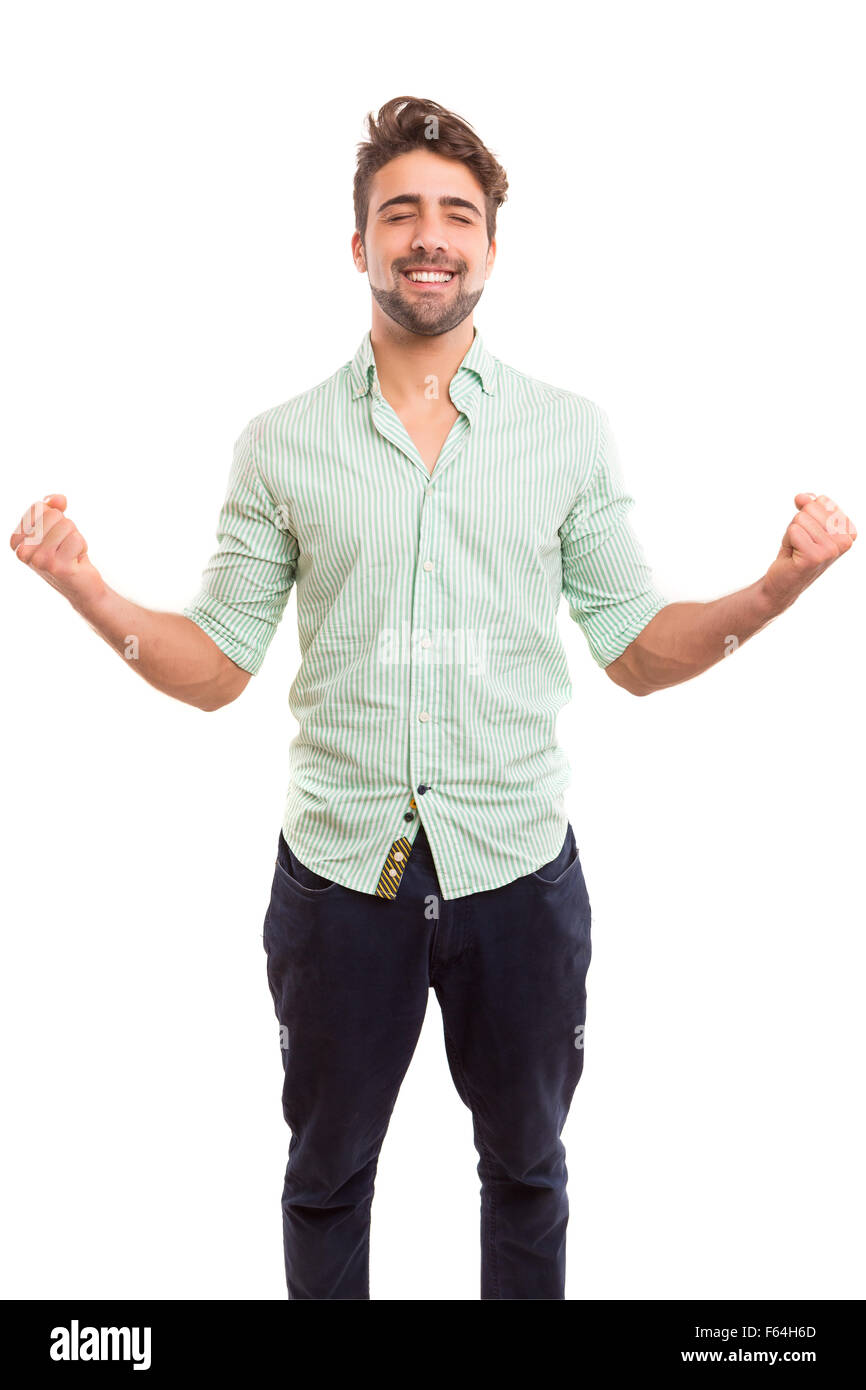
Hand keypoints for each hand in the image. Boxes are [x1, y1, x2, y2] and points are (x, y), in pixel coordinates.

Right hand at [10, 493, 105, 611]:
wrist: (82, 584)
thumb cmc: (66, 552)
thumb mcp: (55, 525)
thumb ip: (52, 506)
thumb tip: (58, 499)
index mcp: (16, 540)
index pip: (39, 507)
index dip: (55, 518)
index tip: (55, 538)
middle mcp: (22, 552)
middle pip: (53, 515)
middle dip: (67, 528)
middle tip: (65, 548)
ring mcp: (38, 560)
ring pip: (67, 525)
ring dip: (75, 538)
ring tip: (70, 554)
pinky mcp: (56, 566)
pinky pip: (76, 538)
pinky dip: (82, 547)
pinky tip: (76, 561)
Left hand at [761, 493, 856, 613]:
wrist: (784, 582)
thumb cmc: (797, 551)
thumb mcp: (806, 522)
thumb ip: (809, 504)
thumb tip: (803, 497)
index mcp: (849, 531)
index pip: (822, 501)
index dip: (807, 516)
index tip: (810, 536)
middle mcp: (845, 541)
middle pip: (810, 508)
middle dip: (799, 524)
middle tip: (801, 543)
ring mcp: (832, 550)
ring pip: (800, 519)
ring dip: (792, 534)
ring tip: (797, 550)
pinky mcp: (815, 556)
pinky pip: (793, 530)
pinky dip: (787, 541)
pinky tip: (793, 556)